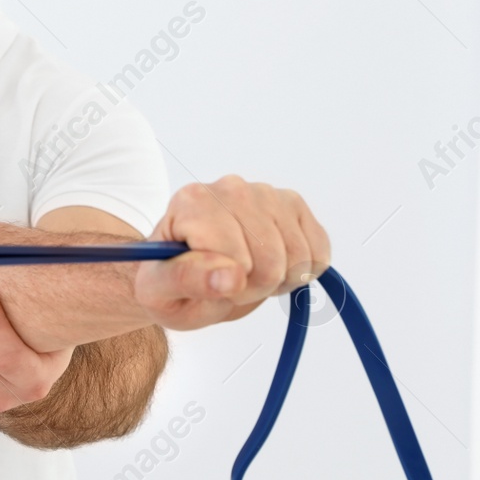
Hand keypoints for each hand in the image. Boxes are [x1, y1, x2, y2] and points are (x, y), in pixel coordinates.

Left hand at [136, 175, 330, 330]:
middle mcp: (230, 188)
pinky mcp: (293, 205)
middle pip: (271, 260)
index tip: (212, 286)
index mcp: (192, 203)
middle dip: (255, 286)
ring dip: (279, 280)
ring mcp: (265, 193)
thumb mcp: (160, 290)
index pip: (236, 258)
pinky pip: (319, 250)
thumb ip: (187, 279)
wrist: (186, 271)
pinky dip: (303, 271)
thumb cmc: (170, 282)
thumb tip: (230, 276)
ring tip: (249, 274)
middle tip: (230, 283)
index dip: (230, 287)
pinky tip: (274, 266)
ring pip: (300, 257)